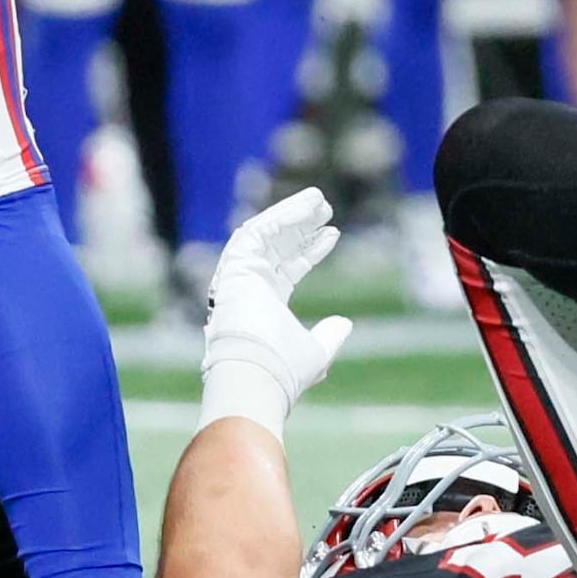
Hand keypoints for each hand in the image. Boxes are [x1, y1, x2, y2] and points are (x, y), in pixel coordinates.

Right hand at [197, 189, 352, 436]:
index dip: (310, 250)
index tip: (333, 233)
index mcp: (264, 309)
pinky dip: (280, 217)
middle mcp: (247, 292)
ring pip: (262, 236)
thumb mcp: (316, 353)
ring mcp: (237, 280)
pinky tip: (306, 207)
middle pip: (274, 248)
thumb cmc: (285, 370)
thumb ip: (329, 337)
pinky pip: (255, 233)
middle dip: (299, 227)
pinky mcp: (232, 270)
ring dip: (290, 215)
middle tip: (326, 209)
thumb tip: (344, 324)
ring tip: (319, 200)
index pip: (286, 269)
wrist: (258, 377)